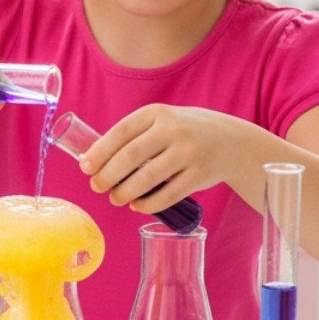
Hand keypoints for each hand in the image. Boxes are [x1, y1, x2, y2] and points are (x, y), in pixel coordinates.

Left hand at [78, 104, 247, 213]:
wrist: (233, 141)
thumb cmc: (185, 133)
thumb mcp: (162, 122)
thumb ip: (134, 136)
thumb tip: (92, 160)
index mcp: (156, 113)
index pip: (120, 133)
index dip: (99, 152)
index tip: (85, 167)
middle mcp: (173, 129)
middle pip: (130, 156)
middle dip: (107, 175)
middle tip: (97, 187)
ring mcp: (189, 151)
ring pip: (147, 178)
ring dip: (125, 192)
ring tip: (115, 199)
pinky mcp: (201, 174)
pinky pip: (168, 194)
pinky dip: (148, 204)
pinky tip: (137, 206)